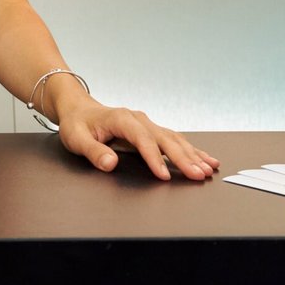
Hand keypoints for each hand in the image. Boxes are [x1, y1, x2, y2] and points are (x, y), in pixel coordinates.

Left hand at [56, 100, 219, 181]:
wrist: (79, 109)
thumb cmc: (77, 124)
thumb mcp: (76, 138)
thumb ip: (93, 151)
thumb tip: (110, 163)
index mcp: (121, 119)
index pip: (142, 139)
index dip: (154, 158)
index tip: (163, 175)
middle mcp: (139, 119)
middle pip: (165, 139)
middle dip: (182, 158)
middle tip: (197, 175)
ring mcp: (147, 124)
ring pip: (174, 139)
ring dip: (192, 155)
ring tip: (208, 169)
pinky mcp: (151, 131)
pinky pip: (175, 140)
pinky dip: (191, 151)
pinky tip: (205, 159)